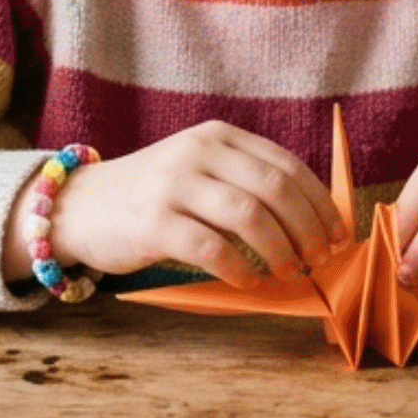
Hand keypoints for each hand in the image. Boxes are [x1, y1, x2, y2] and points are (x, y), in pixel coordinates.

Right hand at [6, 122, 348, 287]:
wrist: (79, 206)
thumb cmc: (151, 197)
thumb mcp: (199, 172)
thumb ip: (245, 182)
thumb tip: (313, 222)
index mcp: (217, 136)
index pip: (286, 166)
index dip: (320, 204)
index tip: (338, 235)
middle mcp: (197, 152)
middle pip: (274, 189)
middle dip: (308, 229)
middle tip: (320, 260)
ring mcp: (173, 184)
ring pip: (249, 216)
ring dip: (280, 250)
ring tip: (290, 272)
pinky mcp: (153, 222)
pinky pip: (212, 248)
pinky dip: (240, 268)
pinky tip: (251, 281)